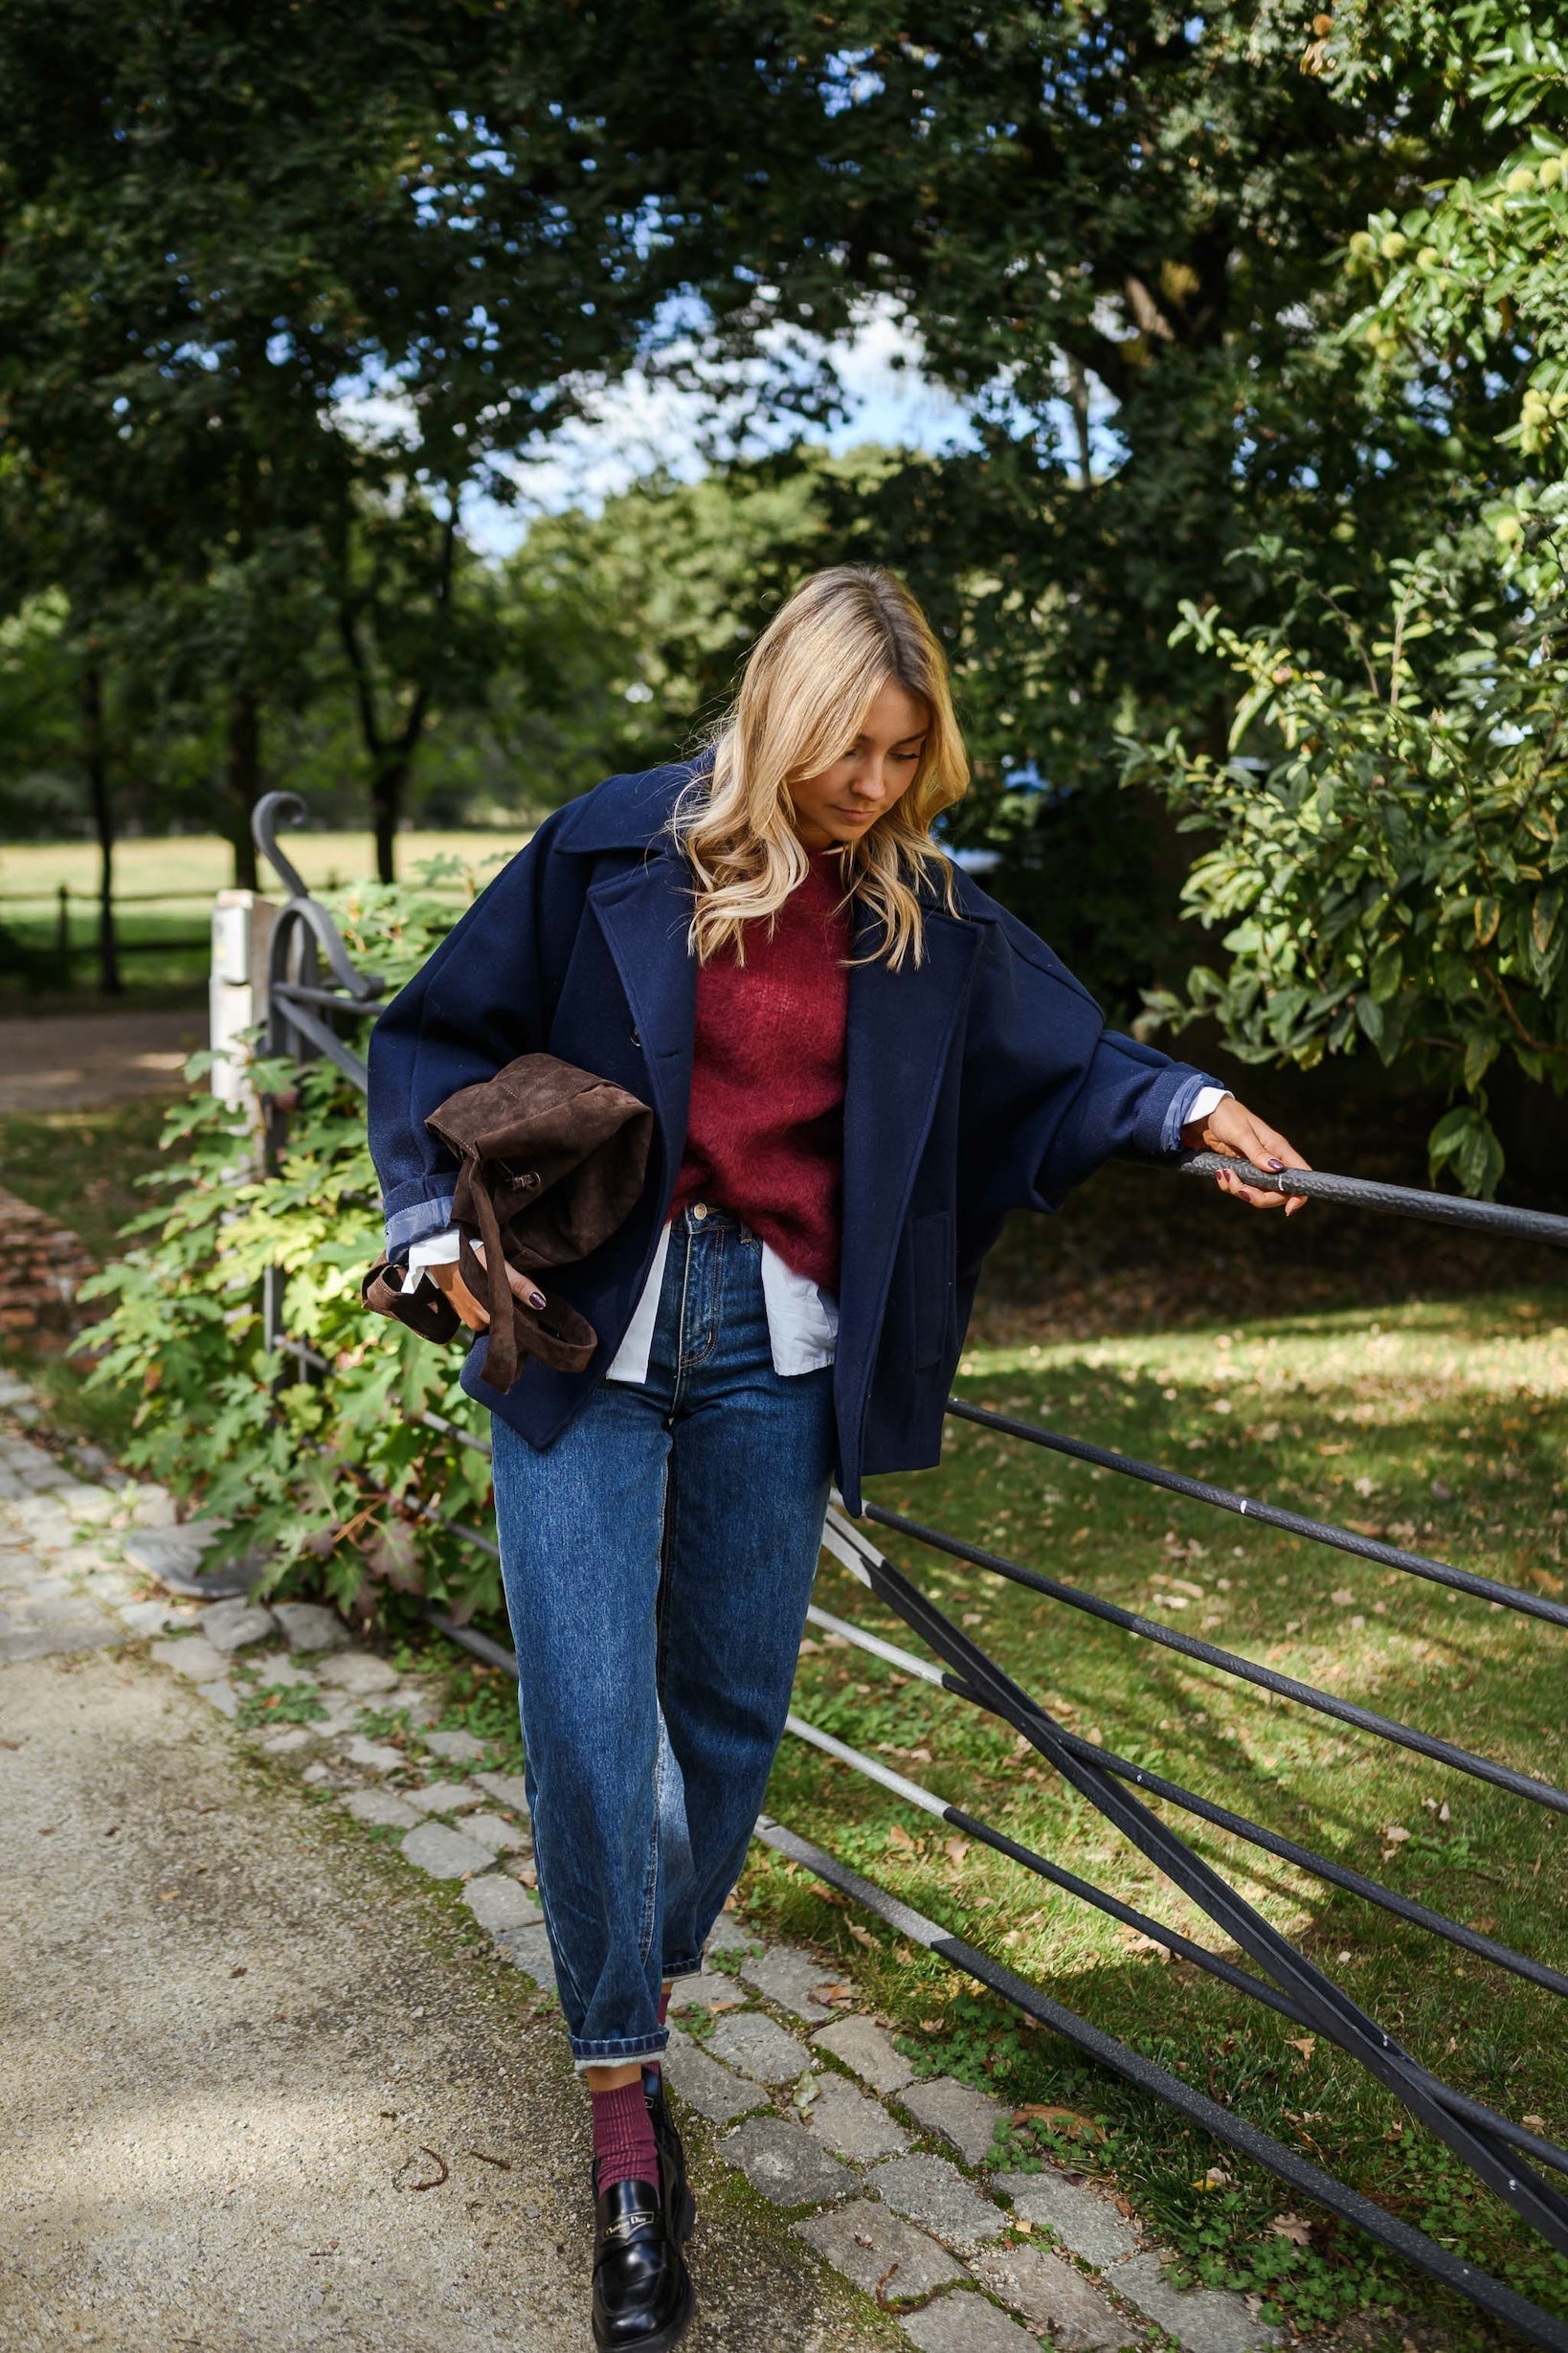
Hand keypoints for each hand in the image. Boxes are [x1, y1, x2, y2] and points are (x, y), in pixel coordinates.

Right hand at [428, 1246, 548, 1331]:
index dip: (521, 1315)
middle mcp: (475, 1322)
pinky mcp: (459, 1310)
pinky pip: (478, 1310)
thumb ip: (519, 1286)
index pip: (510, 1323)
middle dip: (508, 1308)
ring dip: (495, 1305)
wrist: (439, 1251)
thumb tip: (540, 1303)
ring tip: (497, 1287)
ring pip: (489, 1315)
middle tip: (512, 1290)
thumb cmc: (470, 1257)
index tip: (528, 1304)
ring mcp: (466, 1317)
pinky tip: (484, 1288)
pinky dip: (483, 1302)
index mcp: (485, 1317)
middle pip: (500, 1319)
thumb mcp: (497, 1268)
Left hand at [1180, 1094, 1310, 1214]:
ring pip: (1258, 1193)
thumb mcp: (1241, 1133)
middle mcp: (1272, 1160)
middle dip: (1259, 1197)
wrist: (1206, 1113)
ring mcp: (1257, 1167)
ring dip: (1239, 1190)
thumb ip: (1257, 1152)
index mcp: (1278, 1148)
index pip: (1301, 1175)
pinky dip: (1230, 1186)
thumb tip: (1276, 1169)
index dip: (1299, 1195)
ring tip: (1224, 1174)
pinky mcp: (1243, 1170)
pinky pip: (1241, 1187)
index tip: (1288, 1209)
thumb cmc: (1227, 1117)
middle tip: (1239, 1188)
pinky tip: (1220, 1173)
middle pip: (1277, 1193)